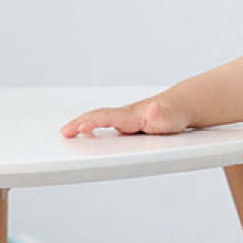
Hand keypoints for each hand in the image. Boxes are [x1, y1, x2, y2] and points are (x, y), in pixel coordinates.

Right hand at [60, 99, 189, 138]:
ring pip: (98, 119)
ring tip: (66, 132)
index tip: (80, 128)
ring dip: (81, 124)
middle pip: (98, 116)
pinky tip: (83, 134)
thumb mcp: (171, 118)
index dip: (94, 122)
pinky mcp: (125, 125)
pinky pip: (104, 124)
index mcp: (131, 115)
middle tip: (64, 132)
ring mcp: (123, 120)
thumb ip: (161, 115)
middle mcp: (124, 115)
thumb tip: (154, 108)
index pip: (108, 117)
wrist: (178, 108)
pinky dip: (90, 127)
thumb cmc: (173, 115)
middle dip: (79, 123)